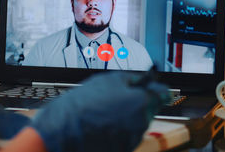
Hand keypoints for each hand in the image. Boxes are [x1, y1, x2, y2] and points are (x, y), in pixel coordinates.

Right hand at [30, 71, 169, 151]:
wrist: (62, 131)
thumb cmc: (83, 105)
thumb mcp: (108, 80)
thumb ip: (133, 80)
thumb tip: (145, 80)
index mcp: (142, 102)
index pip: (162, 95)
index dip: (156, 88)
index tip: (151, 87)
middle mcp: (141, 122)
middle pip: (149, 109)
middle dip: (138, 102)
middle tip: (117, 97)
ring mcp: (132, 138)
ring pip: (137, 122)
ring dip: (126, 116)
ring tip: (103, 111)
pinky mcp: (122, 149)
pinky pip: (125, 135)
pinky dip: (117, 129)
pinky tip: (101, 124)